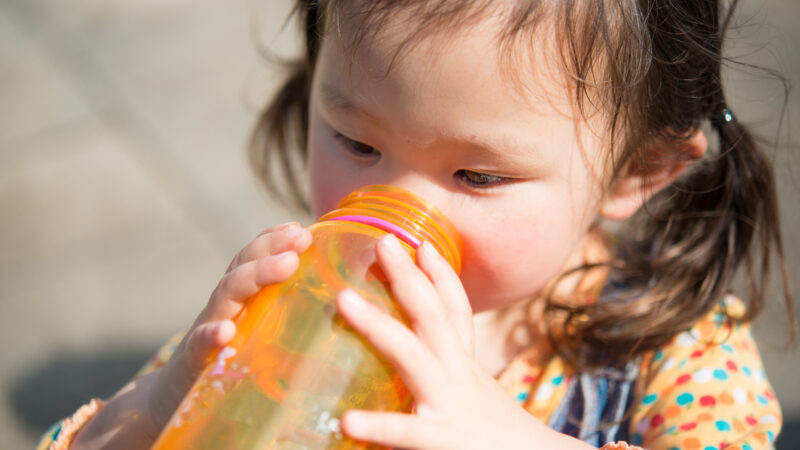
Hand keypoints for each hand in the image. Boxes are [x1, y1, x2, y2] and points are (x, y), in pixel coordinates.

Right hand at [147, 222, 311, 430]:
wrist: (173, 398)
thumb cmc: (228, 363)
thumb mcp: (255, 333)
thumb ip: (282, 316)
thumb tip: (329, 306)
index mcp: (239, 298)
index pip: (253, 259)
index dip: (274, 239)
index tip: (300, 227)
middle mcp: (223, 306)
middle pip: (243, 267)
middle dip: (272, 247)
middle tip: (303, 237)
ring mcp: (206, 330)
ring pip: (226, 293)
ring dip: (255, 275)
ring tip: (286, 264)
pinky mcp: (193, 361)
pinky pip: (200, 345)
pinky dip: (212, 336)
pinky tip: (225, 332)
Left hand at [335, 234, 591, 449]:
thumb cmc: (501, 438)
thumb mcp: (477, 395)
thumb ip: (450, 374)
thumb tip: (421, 359)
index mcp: (464, 365)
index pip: (455, 311)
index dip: (440, 275)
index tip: (423, 243)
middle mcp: (459, 375)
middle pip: (432, 315)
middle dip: (407, 276)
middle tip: (384, 240)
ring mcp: (449, 404)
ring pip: (412, 356)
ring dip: (378, 324)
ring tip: (343, 299)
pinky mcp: (443, 440)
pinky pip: (407, 432)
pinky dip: (379, 425)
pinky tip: (348, 420)